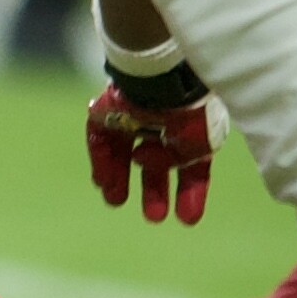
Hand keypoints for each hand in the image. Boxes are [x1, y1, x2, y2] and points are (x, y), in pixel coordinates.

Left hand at [85, 74, 217, 223]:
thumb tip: (141, 162)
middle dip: (153, 189)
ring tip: (115, 201)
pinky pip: (101, 138)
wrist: (161, 78)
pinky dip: (101, 161)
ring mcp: (133, 113)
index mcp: (191, 126)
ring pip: (123, 150)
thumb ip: (174, 162)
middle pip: (155, 160)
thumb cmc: (187, 113)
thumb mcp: (196, 147)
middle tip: (154, 218)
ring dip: (120, 178)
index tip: (186, 219)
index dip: (190, 192)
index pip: (192, 164)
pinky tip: (102, 183)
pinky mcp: (106, 109)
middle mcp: (163, 120)